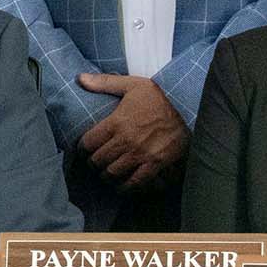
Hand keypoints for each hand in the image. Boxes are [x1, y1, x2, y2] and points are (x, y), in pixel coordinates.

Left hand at [76, 73, 187, 187]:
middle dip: (93, 162)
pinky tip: (121, 186)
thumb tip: (80, 78)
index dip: (82, 148)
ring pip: (113, 172)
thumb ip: (104, 83)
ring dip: (106, 175)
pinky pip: (136, 182)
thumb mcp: (131, 85)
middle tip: (93, 162)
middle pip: (99, 160)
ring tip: (105, 172)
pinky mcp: (155, 164)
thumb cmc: (158, 96)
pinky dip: (125, 187)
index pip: (88, 142)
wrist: (187, 108)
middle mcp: (126, 140)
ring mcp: (140, 154)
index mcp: (116, 122)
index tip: (84, 149)